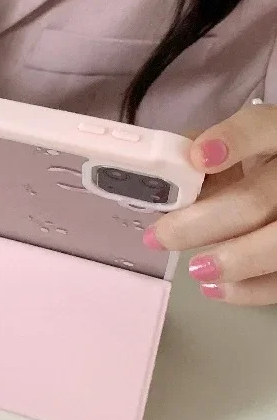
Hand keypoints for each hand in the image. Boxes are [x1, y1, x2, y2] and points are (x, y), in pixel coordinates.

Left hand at [145, 103, 276, 304]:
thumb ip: (199, 150)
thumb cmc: (253, 162)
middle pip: (256, 201)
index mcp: (276, 135)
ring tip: (194, 269)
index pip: (261, 128)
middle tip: (160, 237)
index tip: (198, 158)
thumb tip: (154, 174)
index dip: (233, 141)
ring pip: (275, 244)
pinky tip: (215, 289)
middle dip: (202, 223)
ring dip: (231, 261)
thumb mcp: (233, 145)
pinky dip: (248, 290)